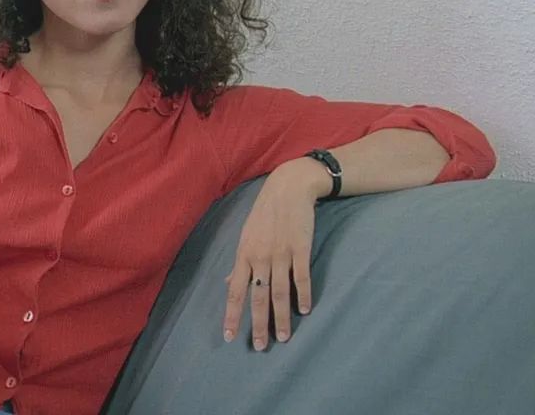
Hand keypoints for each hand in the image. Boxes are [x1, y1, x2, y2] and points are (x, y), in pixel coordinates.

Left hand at [222, 159, 326, 349]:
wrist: (288, 188)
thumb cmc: (265, 213)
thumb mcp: (246, 235)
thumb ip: (239, 262)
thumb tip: (228, 282)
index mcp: (244, 254)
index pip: (235, 290)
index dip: (232, 314)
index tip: (229, 336)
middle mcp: (260, 256)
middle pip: (257, 296)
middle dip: (258, 324)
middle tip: (259, 347)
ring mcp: (281, 253)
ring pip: (279, 292)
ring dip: (282, 317)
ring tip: (284, 337)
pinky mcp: (300, 248)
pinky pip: (301, 277)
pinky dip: (303, 295)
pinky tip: (305, 311)